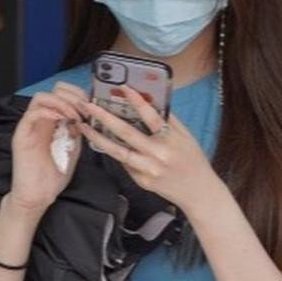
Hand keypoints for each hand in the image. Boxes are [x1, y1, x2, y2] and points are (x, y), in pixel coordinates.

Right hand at [9, 81, 88, 211]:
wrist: (38, 196)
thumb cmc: (52, 177)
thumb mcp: (73, 150)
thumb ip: (77, 132)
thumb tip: (85, 116)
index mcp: (53, 123)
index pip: (62, 95)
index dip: (77, 95)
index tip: (89, 107)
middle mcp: (41, 121)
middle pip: (52, 90)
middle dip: (71, 95)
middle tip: (82, 109)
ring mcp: (30, 126)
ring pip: (41, 97)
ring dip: (60, 102)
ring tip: (73, 116)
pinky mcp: (22, 135)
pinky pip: (32, 114)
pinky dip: (48, 112)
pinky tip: (60, 121)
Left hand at [78, 85, 218, 215]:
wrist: (197, 193)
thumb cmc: (193, 160)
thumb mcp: (185, 136)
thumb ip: (168, 120)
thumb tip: (148, 102)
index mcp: (170, 140)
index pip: (151, 116)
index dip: (136, 100)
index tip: (122, 87)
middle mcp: (157, 156)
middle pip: (127, 134)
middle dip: (104, 118)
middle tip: (88, 106)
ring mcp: (147, 170)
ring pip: (118, 153)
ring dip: (98, 138)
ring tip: (83, 126)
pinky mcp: (141, 181)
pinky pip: (125, 164)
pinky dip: (115, 152)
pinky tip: (103, 142)